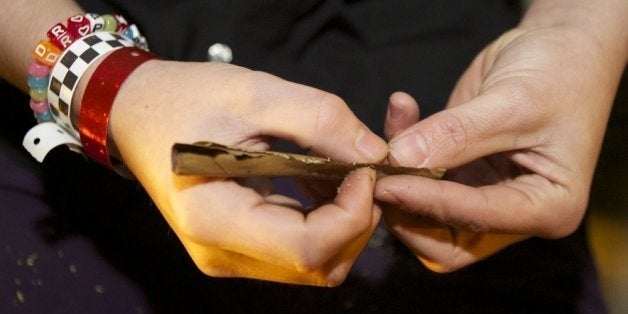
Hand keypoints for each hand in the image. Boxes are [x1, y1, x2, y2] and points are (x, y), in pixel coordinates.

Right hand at [106, 60, 387, 285]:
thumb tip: (376, 154)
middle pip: (317, 265)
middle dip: (356, 222)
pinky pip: (295, 250)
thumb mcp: (254, 93)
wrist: (134, 112)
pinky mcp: (235, 248)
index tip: (367, 169)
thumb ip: (320, 120)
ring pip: (312, 264)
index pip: (307, 248)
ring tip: (346, 174)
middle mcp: (220, 254)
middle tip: (365, 171)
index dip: (353, 215)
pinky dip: (324, 223)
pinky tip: (323, 183)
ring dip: (344, 224)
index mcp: (215, 220)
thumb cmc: (184, 98)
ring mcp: (226, 256)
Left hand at [376, 22, 625, 271]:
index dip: (428, 202)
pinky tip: (401, 109)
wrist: (561, 46)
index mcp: (547, 208)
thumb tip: (401, 158)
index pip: (478, 218)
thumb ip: (458, 134)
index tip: (386, 183)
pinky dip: (405, 147)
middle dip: (406, 208)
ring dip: (398, 175)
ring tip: (386, 132)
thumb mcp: (513, 103)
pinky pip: (421, 174)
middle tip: (375, 173)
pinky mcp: (460, 172)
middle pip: (446, 236)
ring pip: (424, 211)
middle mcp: (514, 212)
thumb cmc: (558, 74)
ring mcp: (483, 194)